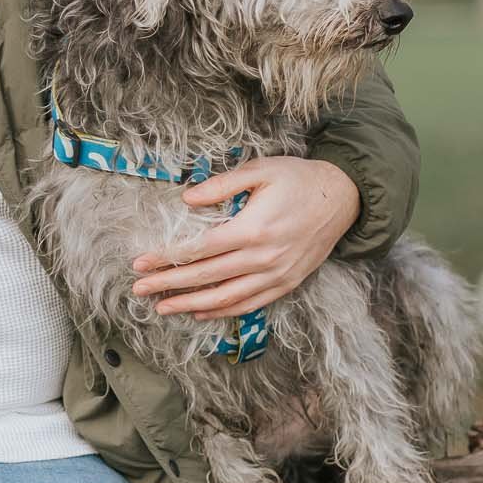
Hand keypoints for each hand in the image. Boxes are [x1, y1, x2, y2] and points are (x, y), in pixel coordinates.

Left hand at [129, 156, 359, 317]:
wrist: (344, 197)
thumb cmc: (299, 179)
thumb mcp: (260, 170)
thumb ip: (221, 184)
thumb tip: (186, 198)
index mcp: (253, 229)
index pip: (199, 249)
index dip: (167, 258)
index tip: (140, 263)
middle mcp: (263, 258)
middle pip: (206, 277)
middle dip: (168, 285)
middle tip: (138, 290)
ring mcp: (276, 275)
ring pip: (226, 298)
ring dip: (191, 305)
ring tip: (162, 308)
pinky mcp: (287, 283)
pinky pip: (250, 304)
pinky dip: (223, 312)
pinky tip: (201, 312)